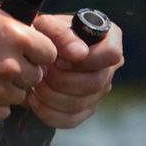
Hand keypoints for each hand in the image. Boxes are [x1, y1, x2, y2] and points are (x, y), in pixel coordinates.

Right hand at [0, 0, 54, 121]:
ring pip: (19, 96)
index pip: (50, 53)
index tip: (30, 55)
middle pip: (35, 77)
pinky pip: (2, 112)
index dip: (40, 54)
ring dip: (8, 89)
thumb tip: (28, 24)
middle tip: (5, 67)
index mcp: (16, 37)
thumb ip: (11, 18)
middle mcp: (10, 65)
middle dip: (24, 72)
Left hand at [25, 11, 123, 130]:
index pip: (111, 55)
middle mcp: (110, 67)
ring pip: (80, 103)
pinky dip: (48, 112)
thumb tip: (80, 54)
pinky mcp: (86, 109)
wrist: (34, 54)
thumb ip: (62, 34)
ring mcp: (100, 91)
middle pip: (96, 83)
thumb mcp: (47, 25)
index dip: (86, 60)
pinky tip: (34, 99)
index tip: (61, 58)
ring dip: (51, 96)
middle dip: (62, 80)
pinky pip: (70, 120)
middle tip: (42, 72)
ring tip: (36, 83)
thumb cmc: (44, 35)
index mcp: (109, 40)